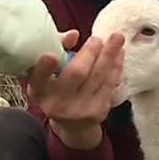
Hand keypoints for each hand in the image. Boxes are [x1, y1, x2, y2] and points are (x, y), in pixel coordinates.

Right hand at [27, 29, 124, 149]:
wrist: (72, 125)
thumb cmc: (57, 88)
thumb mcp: (48, 72)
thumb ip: (57, 48)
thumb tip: (74, 34)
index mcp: (40, 91)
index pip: (39, 78)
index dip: (44, 68)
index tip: (51, 55)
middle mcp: (57, 103)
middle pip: (76, 74)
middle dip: (89, 53)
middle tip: (97, 38)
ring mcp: (79, 110)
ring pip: (97, 77)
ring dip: (109, 55)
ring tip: (118, 37)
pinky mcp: (98, 111)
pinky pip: (109, 84)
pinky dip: (116, 66)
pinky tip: (120, 52)